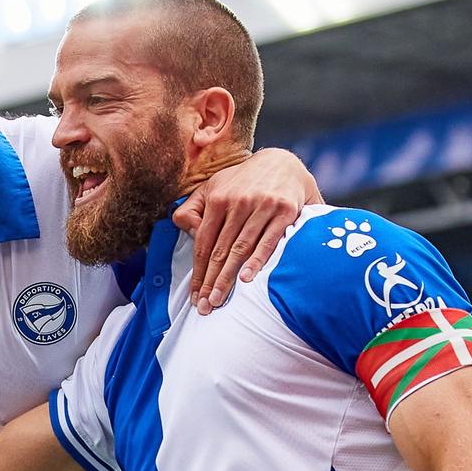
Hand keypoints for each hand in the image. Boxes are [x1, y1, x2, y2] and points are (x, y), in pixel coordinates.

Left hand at [173, 147, 321, 313]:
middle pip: (220, 250)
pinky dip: (257, 260)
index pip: (203, 243)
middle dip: (211, 282)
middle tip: (205, 307)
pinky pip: (269, 240)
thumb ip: (192, 208)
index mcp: (217, 199)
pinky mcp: (285, 211)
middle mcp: (238, 202)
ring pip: (241, 248)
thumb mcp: (213, 186)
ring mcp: (262, 206)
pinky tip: (246, 279)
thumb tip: (186, 231)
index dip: (198, 272)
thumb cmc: (242, 181)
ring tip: (219, 300)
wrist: (283, 163)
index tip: (195, 296)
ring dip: (228, 278)